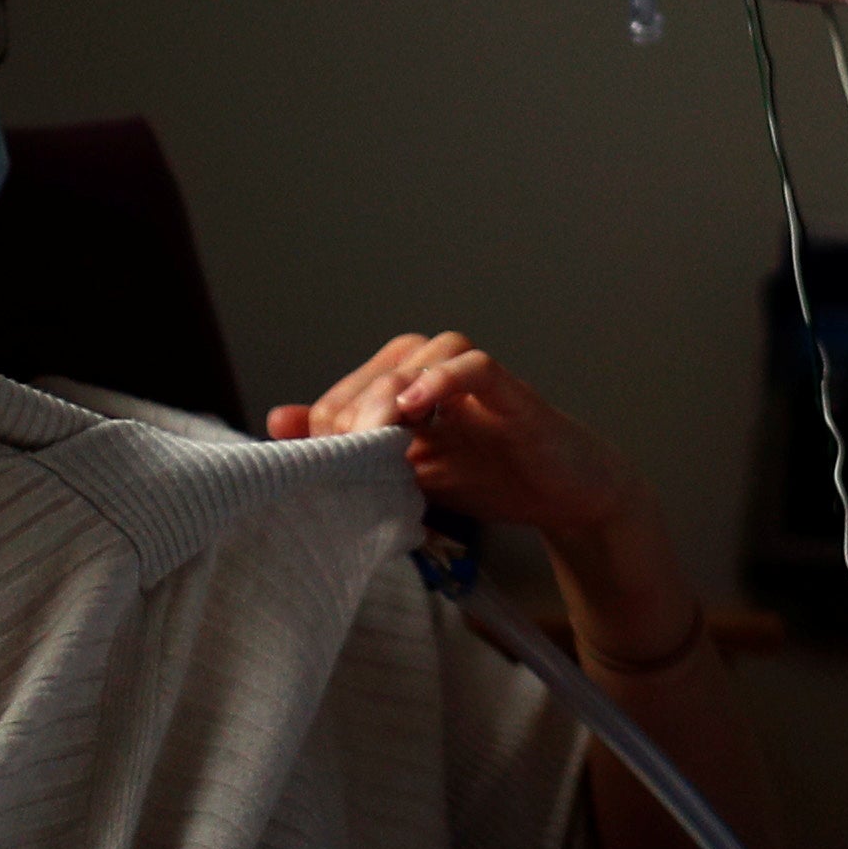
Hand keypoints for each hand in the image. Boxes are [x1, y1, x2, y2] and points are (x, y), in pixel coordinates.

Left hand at [270, 330, 651, 544]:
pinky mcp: (517, 398)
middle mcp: (448, 377)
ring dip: (394, 384)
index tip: (314, 454)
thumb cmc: (495, 477)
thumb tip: (278, 421)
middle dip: (357, 401)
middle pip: (390, 357)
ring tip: (374, 428)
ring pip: (432, 349)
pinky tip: (416, 405)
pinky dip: (445, 377)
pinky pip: (479, 367)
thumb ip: (354, 448)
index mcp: (421, 390)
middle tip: (340, 447)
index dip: (331, 412)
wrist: (569, 499)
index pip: (360, 379)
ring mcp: (483, 384)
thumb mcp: (411, 472)